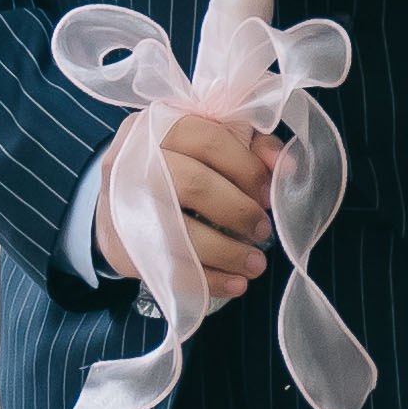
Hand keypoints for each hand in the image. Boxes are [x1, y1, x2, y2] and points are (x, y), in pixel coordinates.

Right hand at [104, 106, 274, 301]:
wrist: (122, 199)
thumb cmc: (181, 164)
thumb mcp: (214, 142)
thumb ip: (254, 146)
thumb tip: (286, 166)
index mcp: (159, 125)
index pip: (209, 140)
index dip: (246, 168)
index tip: (267, 195)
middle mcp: (132, 160)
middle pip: (193, 185)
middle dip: (238, 211)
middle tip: (262, 230)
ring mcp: (121, 205)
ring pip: (180, 231)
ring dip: (228, 252)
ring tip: (256, 263)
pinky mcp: (122, 246)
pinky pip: (170, 267)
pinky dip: (209, 280)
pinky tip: (235, 283)